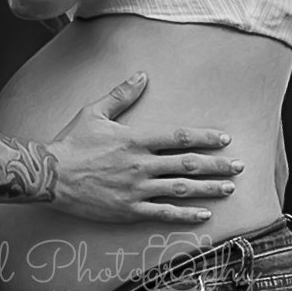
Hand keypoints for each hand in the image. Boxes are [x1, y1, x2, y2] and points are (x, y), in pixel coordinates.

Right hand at [46, 72, 243, 224]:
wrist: (52, 176)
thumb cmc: (73, 142)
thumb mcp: (95, 112)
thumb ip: (121, 94)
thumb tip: (142, 75)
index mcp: (135, 139)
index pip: (178, 137)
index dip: (205, 137)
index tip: (225, 139)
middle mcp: (141, 165)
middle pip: (187, 164)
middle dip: (217, 165)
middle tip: (239, 166)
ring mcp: (136, 189)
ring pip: (181, 189)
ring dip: (208, 189)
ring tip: (229, 189)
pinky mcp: (129, 210)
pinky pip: (163, 213)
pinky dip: (185, 215)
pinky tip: (204, 215)